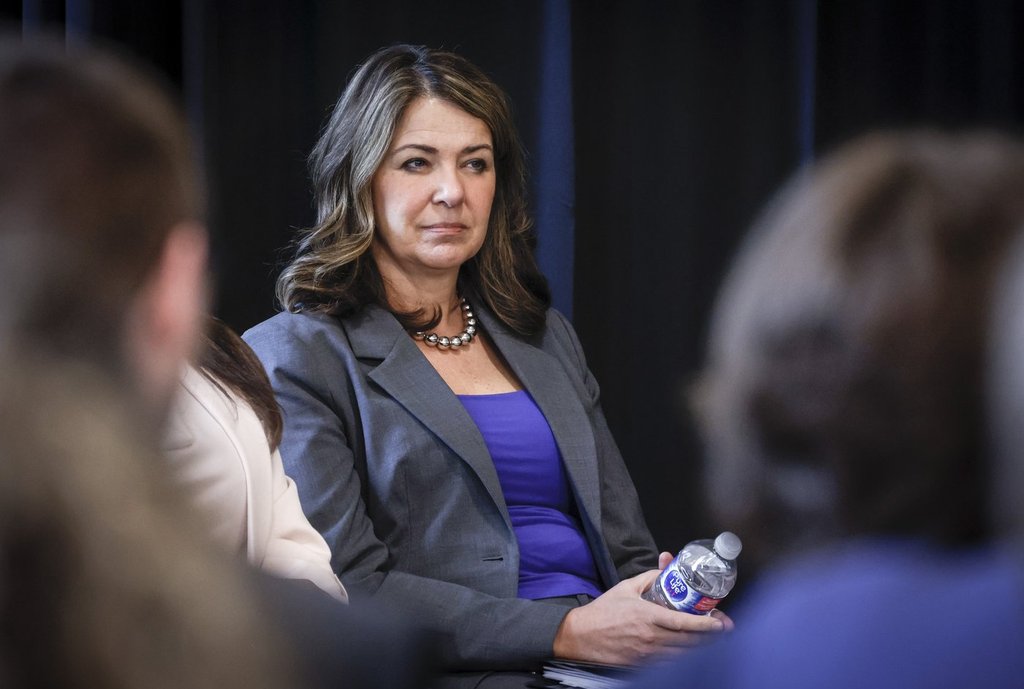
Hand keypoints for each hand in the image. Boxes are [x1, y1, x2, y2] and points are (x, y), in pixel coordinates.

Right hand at [551, 560, 726, 665]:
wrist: (581, 636)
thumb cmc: (603, 611)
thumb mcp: (626, 587)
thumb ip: (649, 577)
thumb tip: (666, 568)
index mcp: (648, 616)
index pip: (684, 623)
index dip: (706, 625)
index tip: (720, 622)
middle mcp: (650, 637)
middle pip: (689, 642)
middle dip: (710, 637)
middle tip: (723, 630)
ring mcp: (646, 654)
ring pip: (682, 655)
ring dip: (700, 648)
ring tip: (711, 639)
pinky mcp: (641, 665)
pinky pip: (669, 664)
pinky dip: (683, 658)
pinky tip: (689, 650)